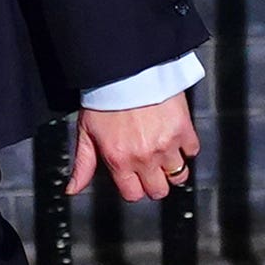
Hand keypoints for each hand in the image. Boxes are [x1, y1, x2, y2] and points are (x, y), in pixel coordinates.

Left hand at [68, 91, 198, 201]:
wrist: (127, 69)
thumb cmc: (105, 97)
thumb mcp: (86, 132)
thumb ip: (83, 164)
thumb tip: (72, 189)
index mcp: (119, 160)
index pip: (133, 195)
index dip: (133, 187)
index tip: (134, 178)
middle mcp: (144, 157)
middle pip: (158, 190)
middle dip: (154, 182)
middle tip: (150, 168)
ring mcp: (166, 145)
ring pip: (179, 175)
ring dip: (172, 167)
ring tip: (164, 153)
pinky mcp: (184, 130)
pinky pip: (193, 151)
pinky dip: (186, 147)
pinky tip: (175, 137)